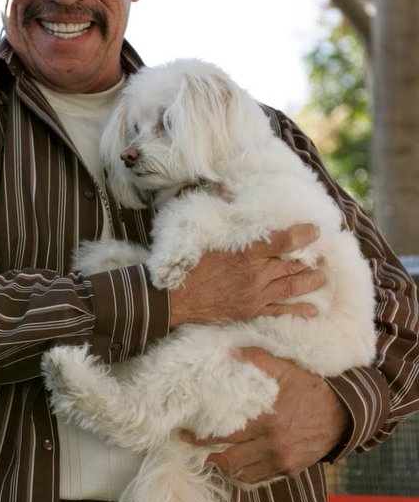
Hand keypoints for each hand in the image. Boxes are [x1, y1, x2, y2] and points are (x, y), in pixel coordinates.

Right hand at [169, 225, 324, 326]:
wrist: (176, 299)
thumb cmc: (189, 265)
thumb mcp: (204, 235)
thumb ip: (220, 212)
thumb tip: (226, 189)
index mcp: (245, 252)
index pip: (283, 241)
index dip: (303, 234)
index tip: (316, 230)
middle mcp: (255, 274)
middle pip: (292, 265)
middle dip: (311, 259)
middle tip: (326, 254)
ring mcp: (255, 295)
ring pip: (291, 287)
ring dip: (310, 281)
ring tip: (322, 276)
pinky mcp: (251, 311)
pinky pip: (280, 311)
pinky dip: (298, 311)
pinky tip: (313, 310)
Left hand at [182, 347, 348, 484]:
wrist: (346, 414)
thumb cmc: (313, 390)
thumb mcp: (289, 370)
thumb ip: (259, 360)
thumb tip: (230, 352)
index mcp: (268, 420)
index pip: (223, 434)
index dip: (200, 438)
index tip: (184, 433)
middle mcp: (273, 444)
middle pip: (228, 459)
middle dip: (208, 456)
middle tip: (194, 448)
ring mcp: (282, 460)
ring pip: (242, 472)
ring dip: (225, 467)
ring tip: (213, 457)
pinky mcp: (290, 469)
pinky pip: (259, 477)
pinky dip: (245, 473)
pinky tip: (237, 464)